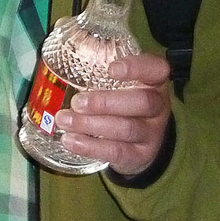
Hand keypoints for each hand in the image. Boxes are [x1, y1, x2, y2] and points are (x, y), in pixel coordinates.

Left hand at [53, 53, 172, 177]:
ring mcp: (152, 133)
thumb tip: (61, 65)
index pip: (156, 69)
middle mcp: (158, 106)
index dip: (136, 67)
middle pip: (142, 102)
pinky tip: (71, 141)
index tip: (111, 69)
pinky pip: (118, 152)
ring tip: (65, 121)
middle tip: (77, 103)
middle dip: (106, 102)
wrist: (138, 144)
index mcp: (153, 82)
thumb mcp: (119, 86)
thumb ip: (99, 73)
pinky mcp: (140, 155)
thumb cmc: (121, 104)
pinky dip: (92, 147)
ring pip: (128, 128)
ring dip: (92, 125)